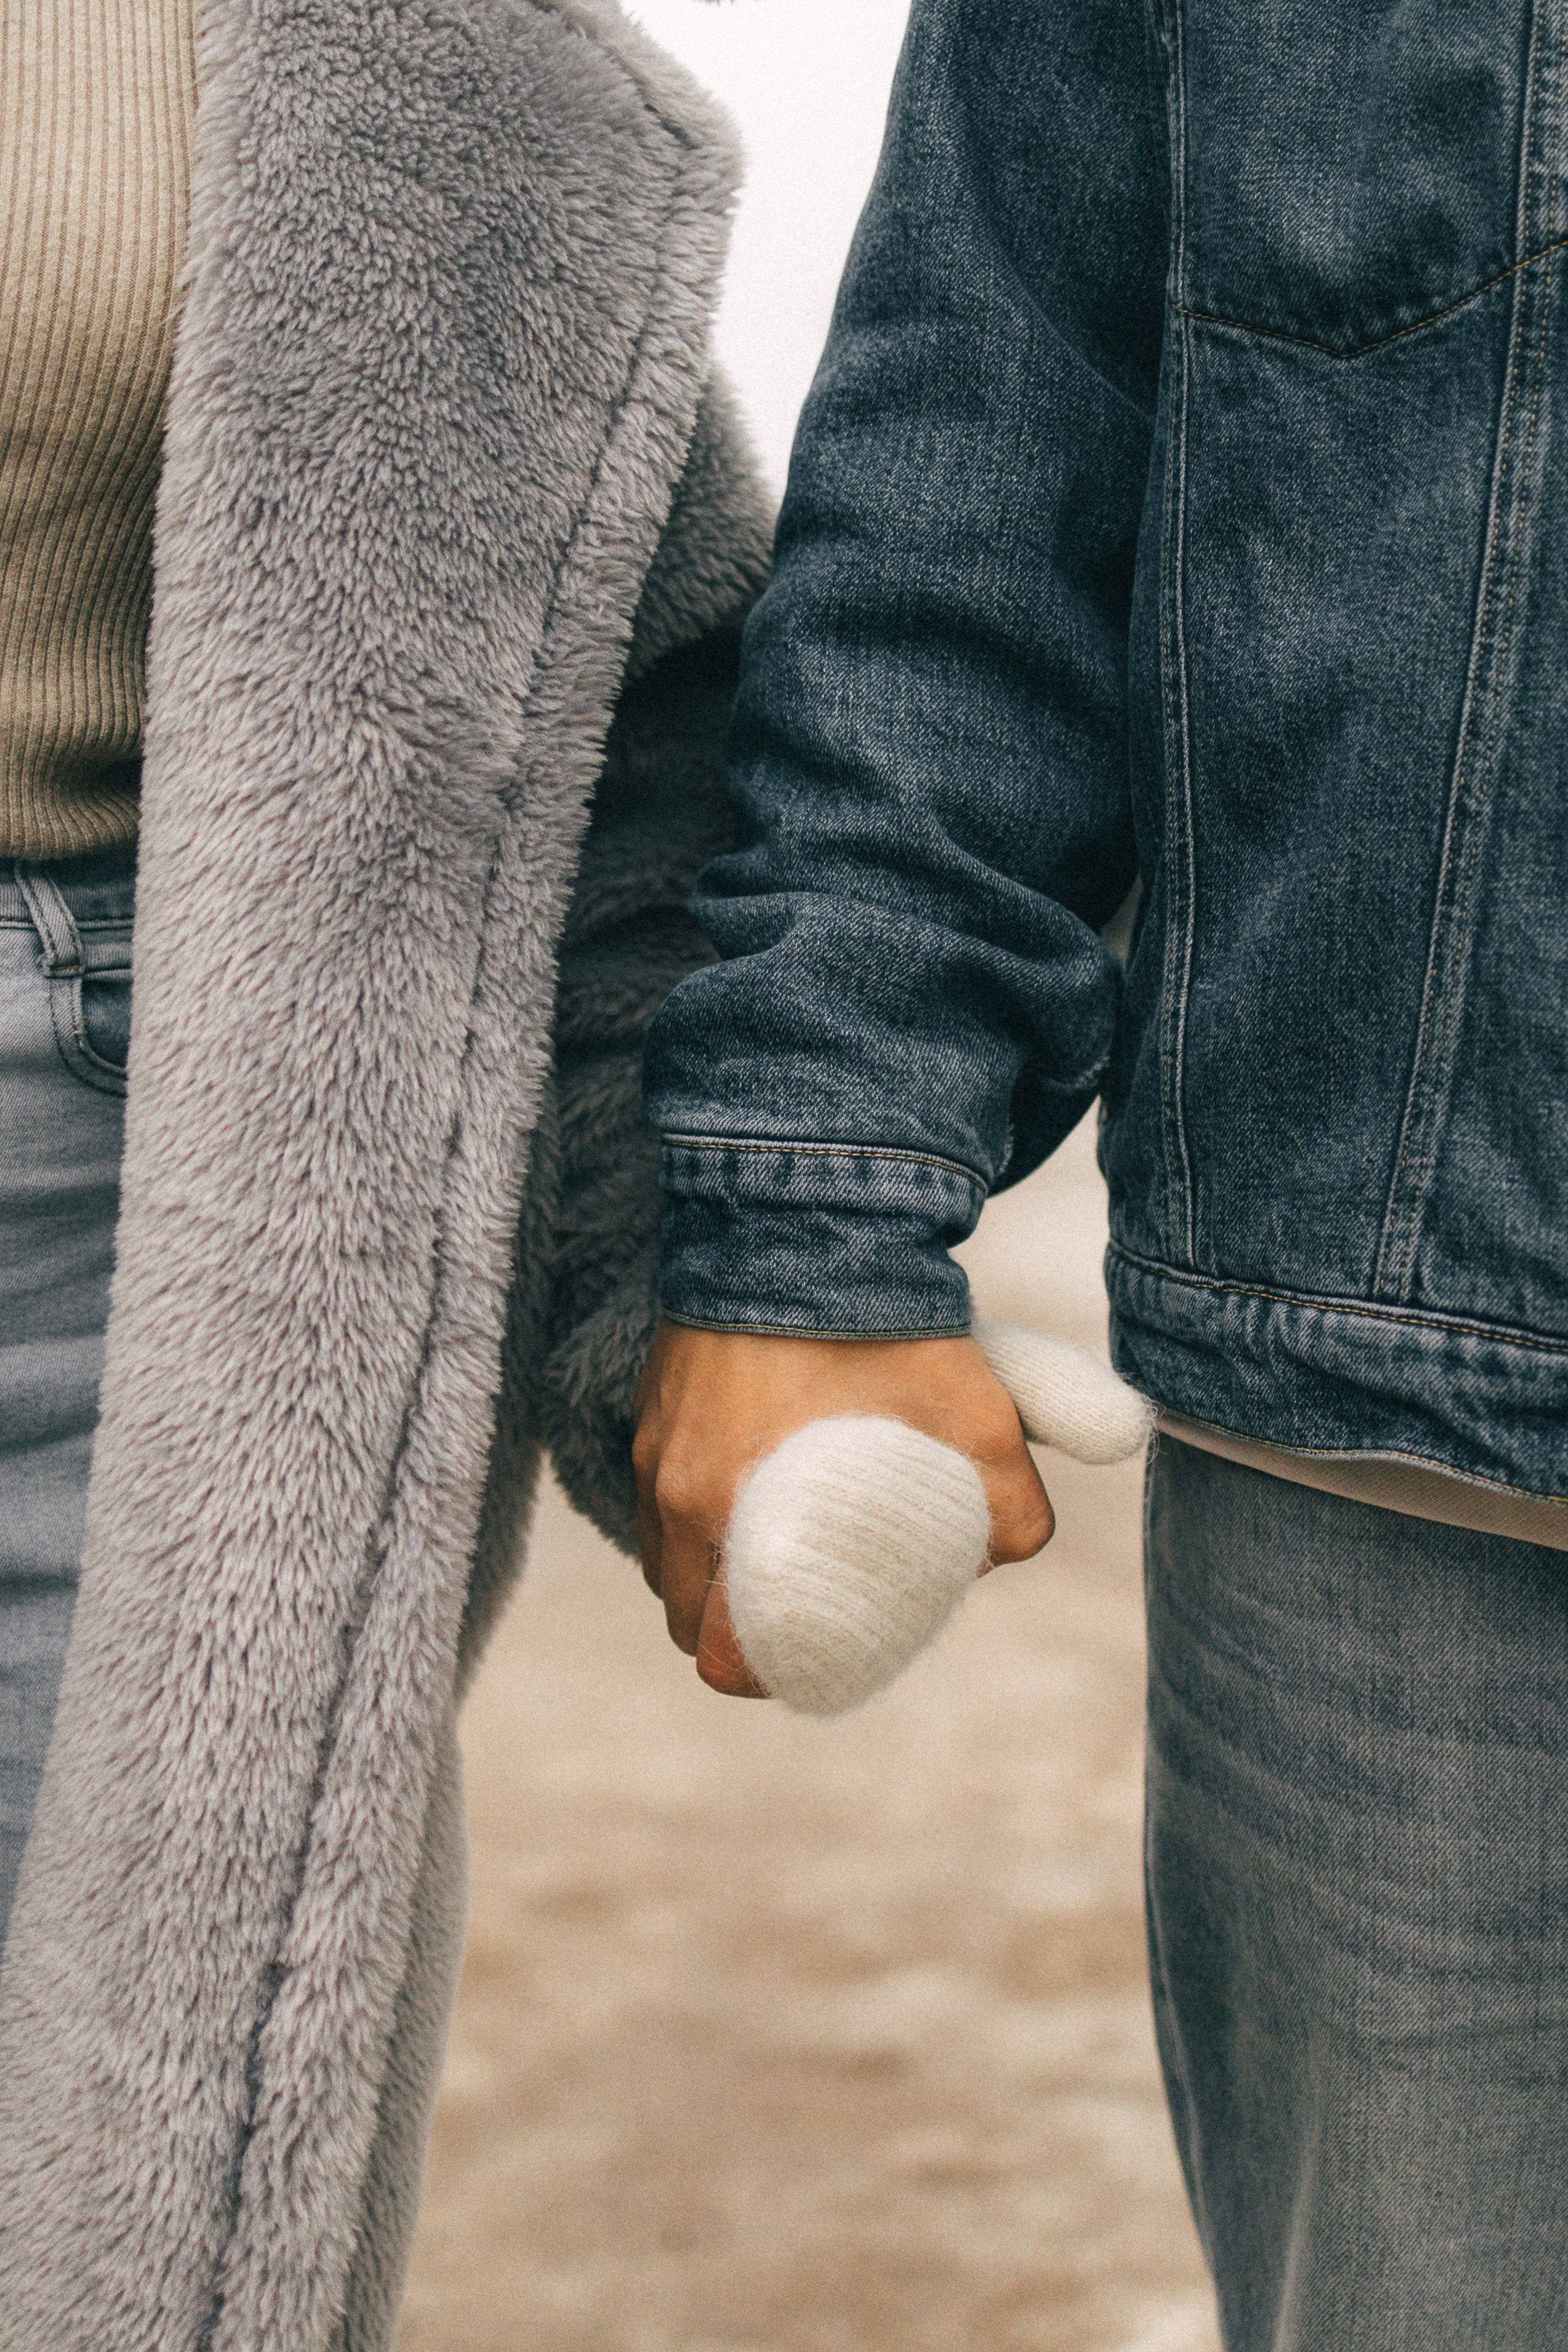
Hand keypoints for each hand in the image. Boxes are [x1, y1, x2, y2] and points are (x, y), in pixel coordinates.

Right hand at [631, 1321, 1055, 1697]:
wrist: (810, 1217)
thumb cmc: (892, 1328)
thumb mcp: (982, 1426)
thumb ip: (1011, 1517)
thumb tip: (993, 1558)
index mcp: (736, 1519)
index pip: (722, 1654)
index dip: (767, 1672)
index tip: (812, 1654)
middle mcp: (676, 1493)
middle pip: (684, 1615)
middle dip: (736, 1628)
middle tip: (803, 1607)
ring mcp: (655, 1448)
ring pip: (664, 1556)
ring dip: (709, 1569)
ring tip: (779, 1545)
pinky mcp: (652, 1404)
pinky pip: (657, 1493)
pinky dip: (694, 1509)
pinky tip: (751, 1478)